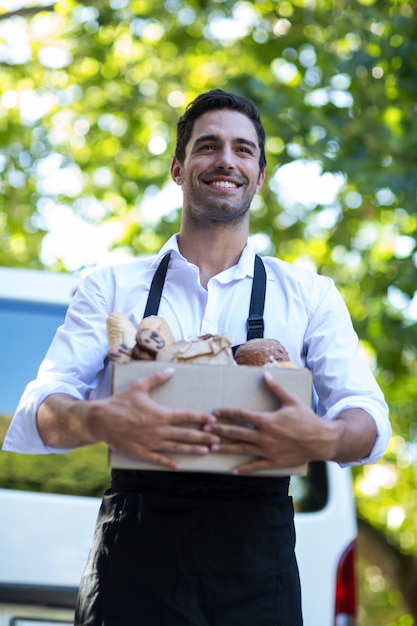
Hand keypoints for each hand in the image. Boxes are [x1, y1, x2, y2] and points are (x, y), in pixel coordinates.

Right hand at [88, 368, 219, 469]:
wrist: (100, 420)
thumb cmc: (120, 402)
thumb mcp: (139, 386)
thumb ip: (157, 378)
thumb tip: (172, 369)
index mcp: (161, 414)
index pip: (186, 416)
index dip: (201, 418)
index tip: (212, 420)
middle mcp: (159, 430)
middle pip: (186, 434)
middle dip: (203, 437)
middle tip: (217, 439)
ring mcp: (151, 443)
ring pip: (176, 448)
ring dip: (192, 450)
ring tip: (206, 452)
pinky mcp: (141, 453)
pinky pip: (158, 460)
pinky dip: (170, 463)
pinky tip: (180, 467)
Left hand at [204, 371, 335, 474]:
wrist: (322, 440)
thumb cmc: (307, 419)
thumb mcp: (291, 400)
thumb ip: (276, 388)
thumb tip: (265, 373)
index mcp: (267, 420)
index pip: (242, 415)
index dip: (227, 413)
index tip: (214, 413)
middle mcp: (264, 436)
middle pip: (237, 432)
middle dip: (220, 431)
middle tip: (205, 430)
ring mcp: (268, 451)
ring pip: (242, 449)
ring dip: (225, 448)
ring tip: (211, 448)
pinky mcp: (274, 462)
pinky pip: (256, 466)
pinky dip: (244, 469)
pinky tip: (232, 470)